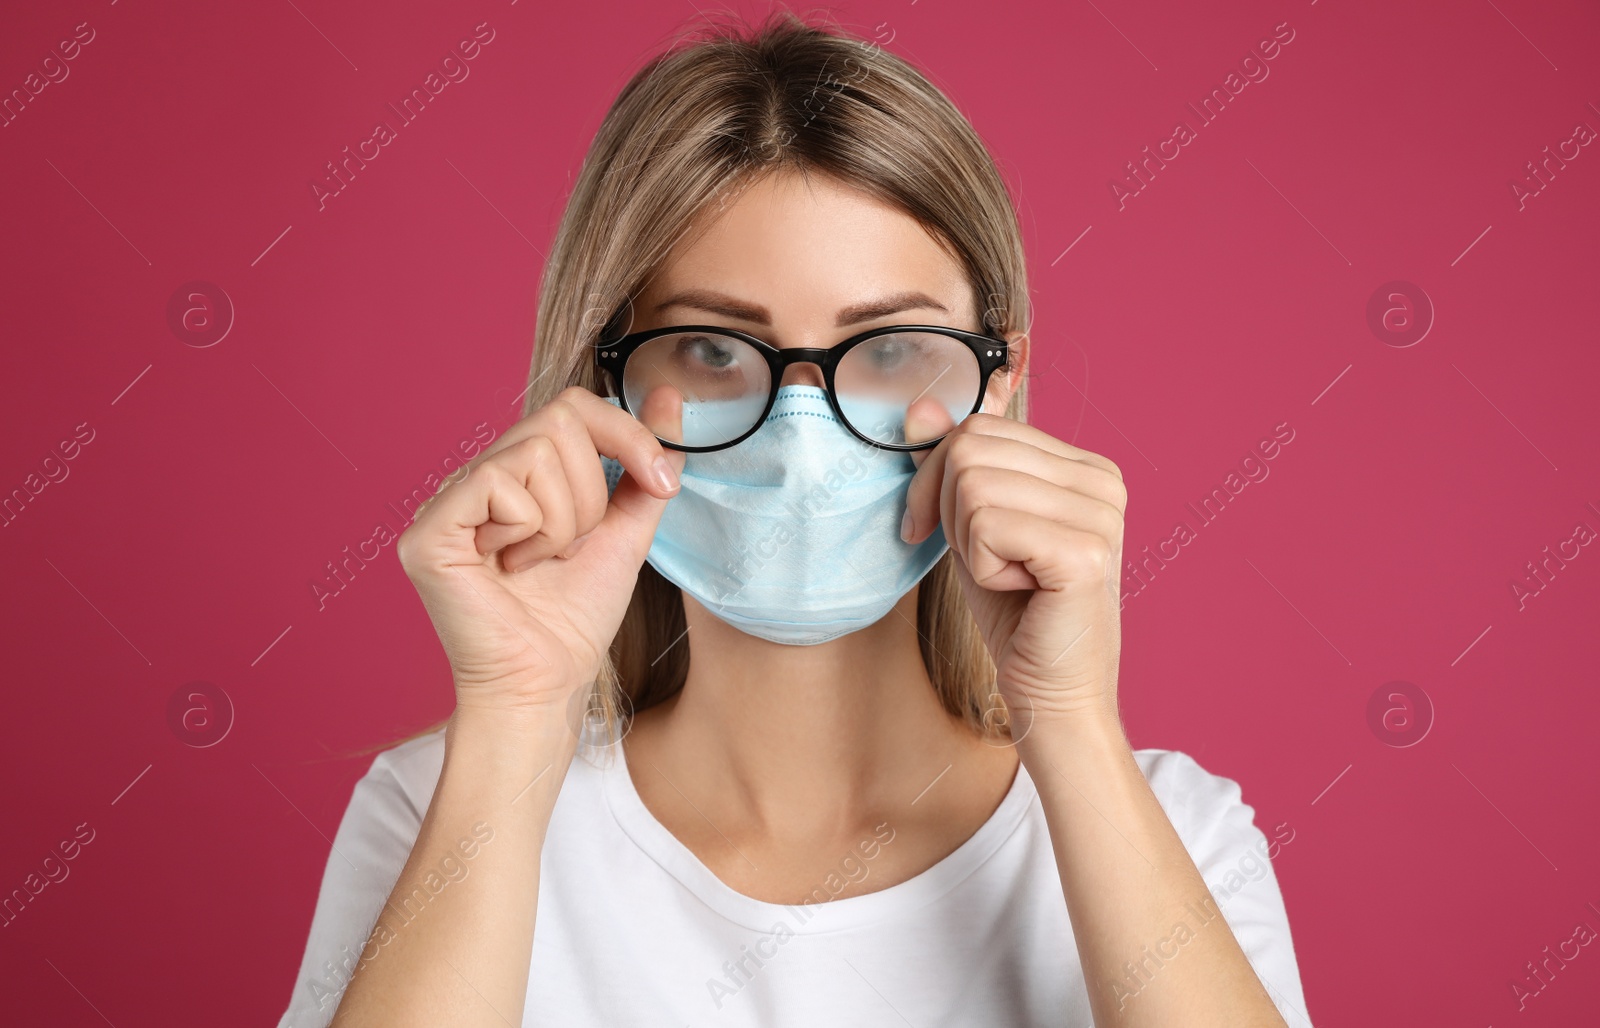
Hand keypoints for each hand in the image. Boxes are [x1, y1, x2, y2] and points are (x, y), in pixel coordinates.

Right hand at [396, 386, 685, 716]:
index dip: (627, 434)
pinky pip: (497, 481)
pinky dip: (525, 530)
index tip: (664, 483)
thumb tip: (671, 394)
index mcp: (519, 475)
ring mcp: (448, 500)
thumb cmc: (574, 619)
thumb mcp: (626, 531)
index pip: (575, 407)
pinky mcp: (430, 530)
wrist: (546, 684)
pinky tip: (509, 567)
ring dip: (563, 519)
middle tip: (574, 547)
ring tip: (539, 563)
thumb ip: (644, 466)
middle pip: (560, 419)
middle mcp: (479, 478)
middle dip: (594, 491)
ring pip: (536, 450)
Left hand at [901, 413, 1126, 723]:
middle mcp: (1103, 480)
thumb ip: (952, 463)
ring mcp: (1099, 514)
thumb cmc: (1016, 614)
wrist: (1053, 694)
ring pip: (972, 484)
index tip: (937, 530)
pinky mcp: (1084, 552)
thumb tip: (918, 406)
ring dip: (968, 543)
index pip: (979, 427)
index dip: (937, 479)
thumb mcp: (972, 525)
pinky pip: (985, 525)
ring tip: (1010, 577)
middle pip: (970, 449)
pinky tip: (1020, 591)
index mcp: (1085, 466)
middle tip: (987, 562)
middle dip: (949, 512)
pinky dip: (982, 567)